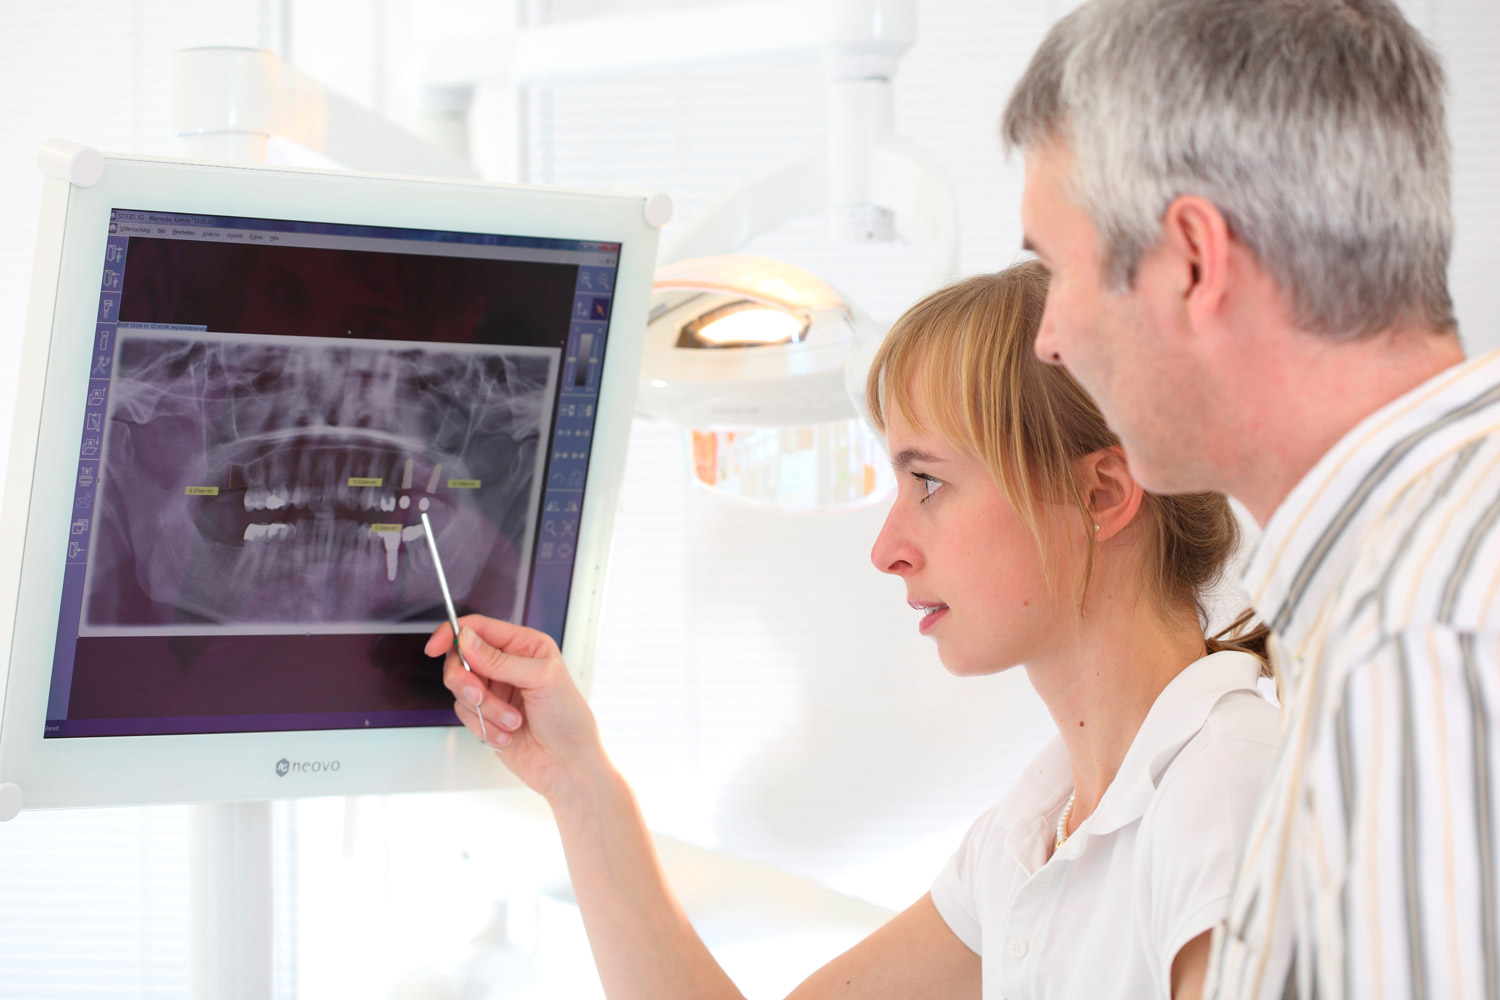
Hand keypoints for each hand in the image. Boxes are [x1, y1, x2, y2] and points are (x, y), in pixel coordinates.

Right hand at [425, 615, 604, 802]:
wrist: (567, 764)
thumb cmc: (568, 719)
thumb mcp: (541, 679)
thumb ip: (500, 659)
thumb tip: (466, 639)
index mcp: (524, 645)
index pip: (479, 628)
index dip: (454, 633)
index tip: (436, 647)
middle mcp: (507, 665)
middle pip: (460, 659)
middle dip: (465, 679)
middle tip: (478, 695)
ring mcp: (495, 691)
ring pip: (461, 689)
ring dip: (484, 709)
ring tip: (512, 722)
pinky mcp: (485, 716)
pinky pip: (465, 714)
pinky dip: (484, 726)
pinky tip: (507, 735)